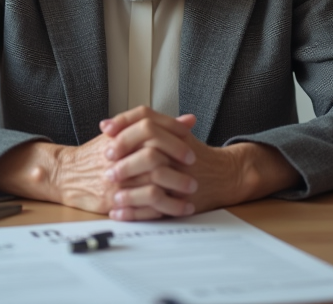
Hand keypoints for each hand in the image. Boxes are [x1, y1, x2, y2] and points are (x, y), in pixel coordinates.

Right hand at [53, 116, 196, 218]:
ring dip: (176, 191)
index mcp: (123, 136)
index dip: (175, 139)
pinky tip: (178, 209)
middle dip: (178, 168)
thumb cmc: (97, 154)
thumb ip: (157, 126)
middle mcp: (119, 157)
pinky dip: (164, 209)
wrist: (66, 174)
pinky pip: (144, 207)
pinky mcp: (113, 200)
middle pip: (156, 158)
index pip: (153, 129)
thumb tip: (189, 121)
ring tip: (191, 195)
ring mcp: (116, 179)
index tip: (191, 149)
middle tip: (194, 173)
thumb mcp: (122, 133)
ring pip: (153, 185)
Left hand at [102, 109, 300, 219]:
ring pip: (152, 184)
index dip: (123, 123)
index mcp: (174, 133)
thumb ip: (143, 128)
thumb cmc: (194, 154)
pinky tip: (119, 212)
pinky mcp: (183, 201)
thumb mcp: (174, 134)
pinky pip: (156, 209)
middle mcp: (179, 154)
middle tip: (108, 169)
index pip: (146, 119)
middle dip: (125, 161)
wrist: (226, 175)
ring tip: (113, 195)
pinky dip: (135, 212)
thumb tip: (108, 125)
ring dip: (129, 191)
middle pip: (148, 152)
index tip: (105, 131)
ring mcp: (182, 178)